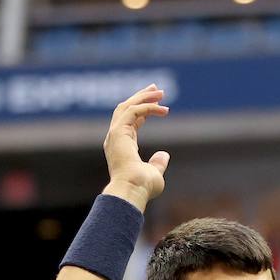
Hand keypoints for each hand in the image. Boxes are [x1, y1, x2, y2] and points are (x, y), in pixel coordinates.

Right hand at [102, 84, 170, 210]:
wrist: (132, 191)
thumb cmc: (142, 188)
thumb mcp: (154, 174)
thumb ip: (157, 163)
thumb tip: (164, 155)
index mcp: (120, 147)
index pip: (130, 122)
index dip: (143, 111)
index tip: (157, 102)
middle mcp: (115, 138)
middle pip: (125, 109)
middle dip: (141, 96)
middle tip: (156, 89)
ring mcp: (114, 134)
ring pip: (127, 106)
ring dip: (144, 97)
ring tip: (160, 92)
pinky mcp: (118, 132)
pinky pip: (133, 111)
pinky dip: (148, 107)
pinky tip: (163, 109)